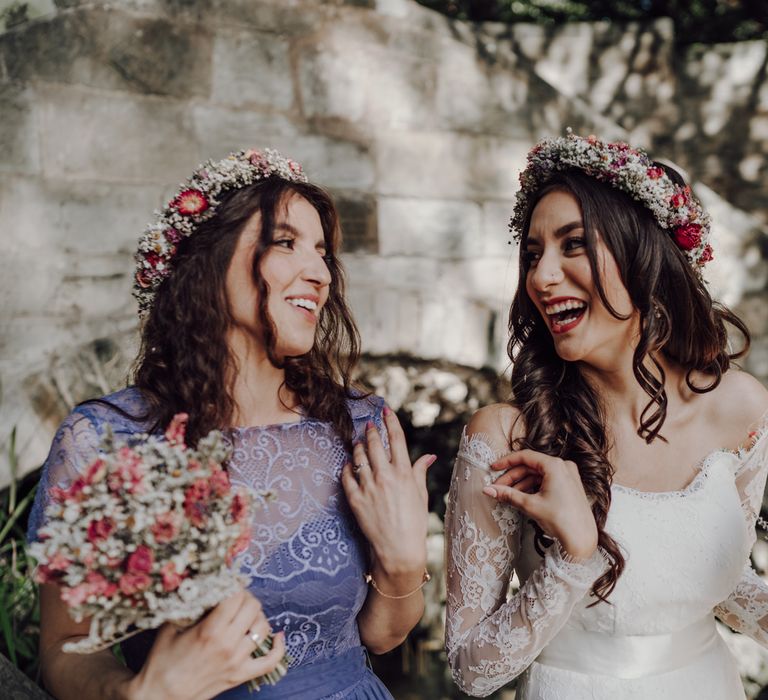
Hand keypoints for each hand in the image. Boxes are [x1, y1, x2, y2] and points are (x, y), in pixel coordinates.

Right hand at [126, 589, 285, 699]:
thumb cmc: (162, 661)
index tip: (228, 582)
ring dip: (257, 616)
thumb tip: (198, 584)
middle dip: (245, 597)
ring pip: (263, 628)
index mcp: (210, 630)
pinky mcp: (241, 675)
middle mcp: (228, 644)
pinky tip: (278, 636)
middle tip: (235, 597)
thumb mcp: (170, 627)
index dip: (233, 585)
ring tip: (247, 613)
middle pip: (252, 607)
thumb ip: (187, 605)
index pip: (235, 596)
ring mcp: (237, 661)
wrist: (161, 696)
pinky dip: (278, 647)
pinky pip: (270, 661)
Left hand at [341, 407, 435, 575]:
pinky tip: (349, 464)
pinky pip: (347, 476)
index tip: (385, 410)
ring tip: (358, 442)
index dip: (390, 421)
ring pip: (359, 457)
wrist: (399, 550)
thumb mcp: (421, 495)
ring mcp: (369, 488)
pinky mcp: (356, 500)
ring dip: (358, 446)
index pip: (396, 438)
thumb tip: (429, 456)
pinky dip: (347, 467)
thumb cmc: (414, 523)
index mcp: (404, 473)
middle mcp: (386, 477)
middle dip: (371, 431)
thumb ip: (420, 471)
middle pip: (375, 444)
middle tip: (368, 425)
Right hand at [484, 450, 597, 559]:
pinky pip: (546, 481)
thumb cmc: (561, 520)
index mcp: (555, 466)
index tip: (493, 468)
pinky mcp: (569, 486)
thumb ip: (507, 494)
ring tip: (507, 495)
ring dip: (521, 483)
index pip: (525, 456)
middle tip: (497, 487)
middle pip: (530, 466)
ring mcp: (568, 476)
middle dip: (512, 477)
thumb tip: (487, 490)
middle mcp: (563, 467)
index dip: (506, 462)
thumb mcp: (530, 505)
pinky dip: (532, 487)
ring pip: (537, 475)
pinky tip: (521, 497)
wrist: (582, 540)